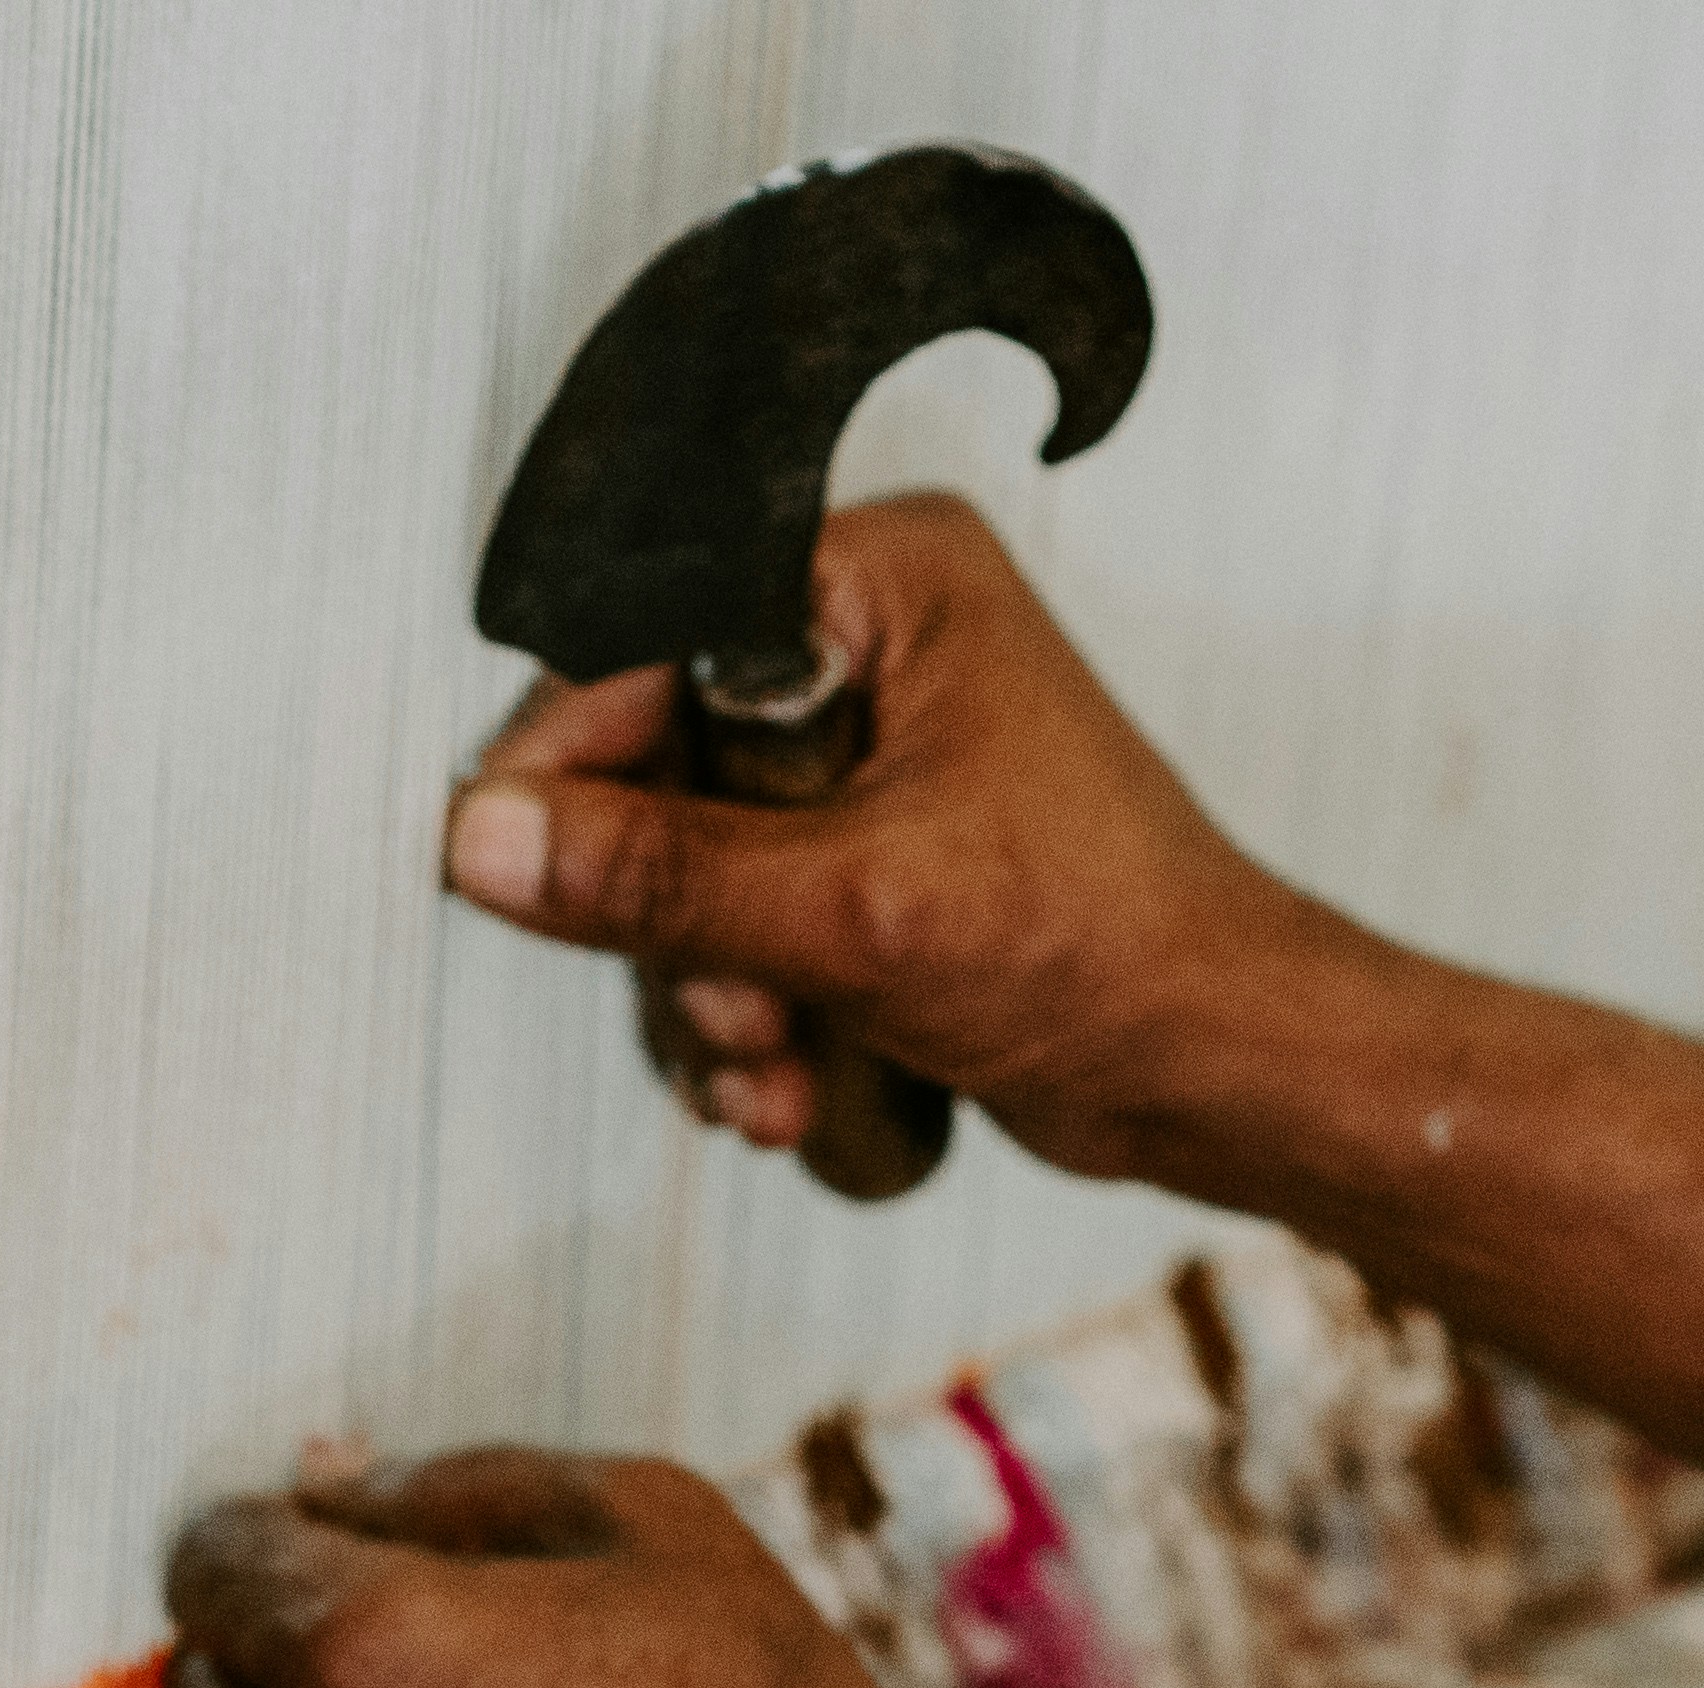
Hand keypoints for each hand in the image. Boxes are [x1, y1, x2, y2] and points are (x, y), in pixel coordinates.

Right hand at [446, 497, 1338, 1187]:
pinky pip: (742, 925)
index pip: (650, 636)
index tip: (510, 859)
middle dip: (671, 919)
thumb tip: (484, 841)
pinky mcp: (869, 862)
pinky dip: (750, 1014)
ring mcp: (869, 762)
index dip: (572, 758)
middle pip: (656, 765)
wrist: (1220, 1068)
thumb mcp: (853, 913)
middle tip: (728, 1007)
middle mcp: (871, 647)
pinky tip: (786, 1090)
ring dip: (708, 991)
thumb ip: (657, 875)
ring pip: (688, 867)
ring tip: (769, 1068)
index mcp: (881, 582)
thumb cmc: (1106, 949)